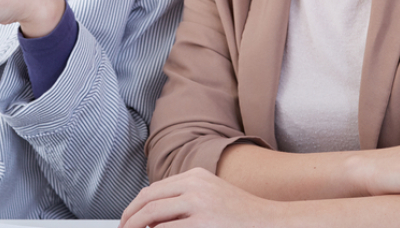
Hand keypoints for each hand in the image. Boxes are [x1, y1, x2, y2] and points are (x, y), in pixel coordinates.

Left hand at [119, 168, 277, 227]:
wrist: (272, 222)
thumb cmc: (243, 216)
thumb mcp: (212, 196)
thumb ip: (185, 199)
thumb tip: (153, 215)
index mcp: (195, 176)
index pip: (153, 189)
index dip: (134, 206)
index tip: (126, 220)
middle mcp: (194, 185)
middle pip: (147, 199)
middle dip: (128, 218)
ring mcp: (198, 203)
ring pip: (151, 214)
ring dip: (135, 227)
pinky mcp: (202, 223)